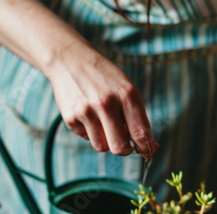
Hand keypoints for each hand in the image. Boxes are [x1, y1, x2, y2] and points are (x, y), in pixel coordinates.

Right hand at [47, 40, 158, 157]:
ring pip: (102, 147)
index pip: (140, 133)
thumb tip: (142, 144)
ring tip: (103, 123)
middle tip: (125, 145)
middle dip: (124, 150)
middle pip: (120, 148)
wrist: (69, 59)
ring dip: (106, 141)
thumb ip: (134, 114)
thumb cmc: (103, 76)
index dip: (146, 147)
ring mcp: (86, 112)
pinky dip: (90, 132)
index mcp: (126, 95)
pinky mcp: (71, 118)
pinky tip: (88, 115)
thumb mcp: (125, 87)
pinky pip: (86, 138)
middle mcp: (106, 104)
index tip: (147, 152)